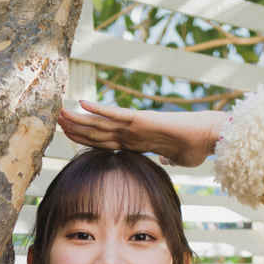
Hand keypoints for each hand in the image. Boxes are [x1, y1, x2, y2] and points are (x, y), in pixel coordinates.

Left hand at [56, 97, 225, 167]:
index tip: (69, 136)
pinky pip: (116, 114)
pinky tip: (82, 104)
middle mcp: (132, 131)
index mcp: (137, 141)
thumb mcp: (177, 158)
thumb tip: (164, 159)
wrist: (209, 138)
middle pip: (97, 130)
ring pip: (100, 122)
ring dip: (79, 119)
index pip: (105, 140)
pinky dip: (99, 110)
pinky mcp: (142, 119)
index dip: (85, 138)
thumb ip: (167, 158)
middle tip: (54, 119)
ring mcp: (135, 124)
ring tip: (59, 113)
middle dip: (75, 127)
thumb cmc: (197, 147)